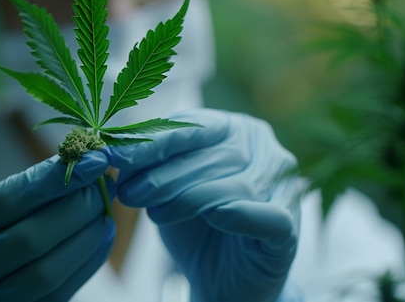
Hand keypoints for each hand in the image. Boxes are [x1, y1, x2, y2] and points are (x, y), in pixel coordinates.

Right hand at [0, 152, 114, 301]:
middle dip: (76, 208)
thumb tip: (82, 164)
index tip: (93, 160)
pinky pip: (60, 292)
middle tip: (102, 184)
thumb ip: (23, 189)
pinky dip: (88, 260)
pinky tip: (102, 234)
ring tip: (104, 208)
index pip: (9, 200)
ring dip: (87, 236)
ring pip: (47, 272)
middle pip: (30, 239)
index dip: (55, 179)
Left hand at [105, 108, 302, 301]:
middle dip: (165, 174)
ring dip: (190, 198)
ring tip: (155, 214)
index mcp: (233, 129)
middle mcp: (263, 149)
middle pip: (212, 155)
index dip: (154, 142)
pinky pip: (269, 217)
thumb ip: (148, 166)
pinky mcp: (289, 226)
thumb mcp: (164, 188)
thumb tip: (115, 152)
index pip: (192, 128)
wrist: (219, 277)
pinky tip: (217, 218)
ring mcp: (283, 186)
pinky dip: (242, 215)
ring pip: (235, 185)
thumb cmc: (191, 224)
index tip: (118, 156)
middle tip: (130, 193)